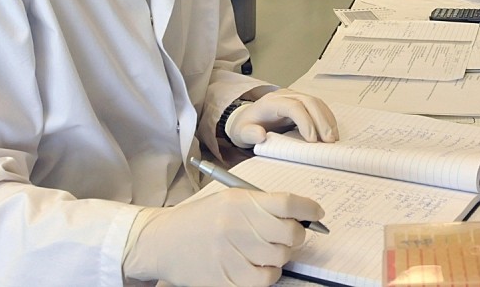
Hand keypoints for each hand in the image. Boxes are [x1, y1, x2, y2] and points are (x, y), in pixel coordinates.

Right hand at [123, 188, 322, 286]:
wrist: (162, 241)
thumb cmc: (199, 219)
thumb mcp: (228, 200)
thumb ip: (261, 205)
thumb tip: (298, 214)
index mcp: (240, 202)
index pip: (287, 203)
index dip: (309, 208)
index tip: (317, 213)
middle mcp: (238, 227)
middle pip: (290, 233)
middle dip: (297, 235)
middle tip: (291, 235)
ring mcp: (232, 255)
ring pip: (280, 260)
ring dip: (281, 256)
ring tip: (268, 250)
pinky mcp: (226, 279)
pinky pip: (264, 281)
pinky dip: (269, 275)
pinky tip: (259, 267)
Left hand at [226, 89, 337, 147]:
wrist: (247, 119)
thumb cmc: (247, 126)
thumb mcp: (242, 133)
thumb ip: (249, 134)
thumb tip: (260, 136)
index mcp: (271, 102)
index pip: (293, 106)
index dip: (305, 121)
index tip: (311, 140)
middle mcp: (285, 96)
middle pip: (309, 102)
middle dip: (321, 121)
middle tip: (328, 140)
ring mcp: (295, 98)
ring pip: (316, 103)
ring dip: (327, 120)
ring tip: (332, 139)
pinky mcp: (302, 103)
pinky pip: (318, 107)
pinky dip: (327, 119)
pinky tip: (330, 132)